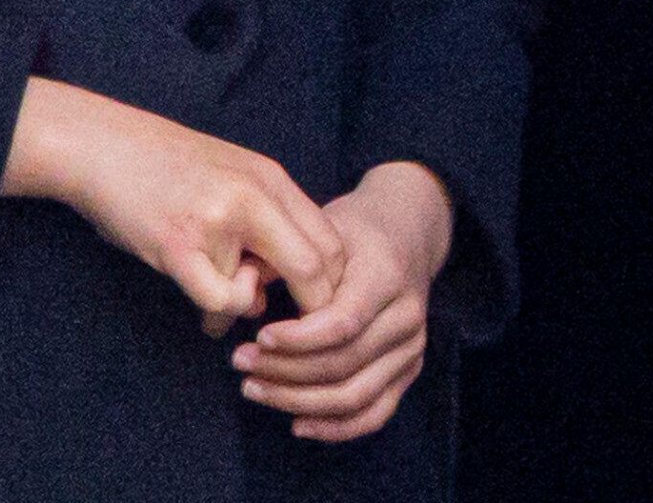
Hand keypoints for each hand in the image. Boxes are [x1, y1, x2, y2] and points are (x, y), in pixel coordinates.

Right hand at [1, 77, 344, 332]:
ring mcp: (216, 219)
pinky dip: (215, 314)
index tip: (309, 309)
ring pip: (258, 293)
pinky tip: (201, 309)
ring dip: (243, 310)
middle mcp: (252, 194)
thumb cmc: (164, 166)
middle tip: (281, 326)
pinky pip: (219, 301)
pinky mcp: (179, 244)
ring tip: (219, 303)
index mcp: (269, 177)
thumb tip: (267, 296)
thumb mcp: (229, 177)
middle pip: (314, 271)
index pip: (332, 243)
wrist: (103, 145)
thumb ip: (262, 226)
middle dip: (306, 313)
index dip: (331, 288)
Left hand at [230, 161, 452, 442]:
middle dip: (287, 372)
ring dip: (300, 401)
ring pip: (355, 396)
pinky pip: (373, 413)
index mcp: (386, 276)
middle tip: (241, 362)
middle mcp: (405, 318)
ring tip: (255, 388)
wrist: (406, 233)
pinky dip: (335, 427)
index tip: (258, 337)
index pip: (342, 323)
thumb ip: (289, 256)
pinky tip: (296, 423)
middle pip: (344, 364)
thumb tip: (243, 285)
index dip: (298, 340)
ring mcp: (411, 349)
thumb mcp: (324, 225)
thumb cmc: (356, 229)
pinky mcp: (408, 371)